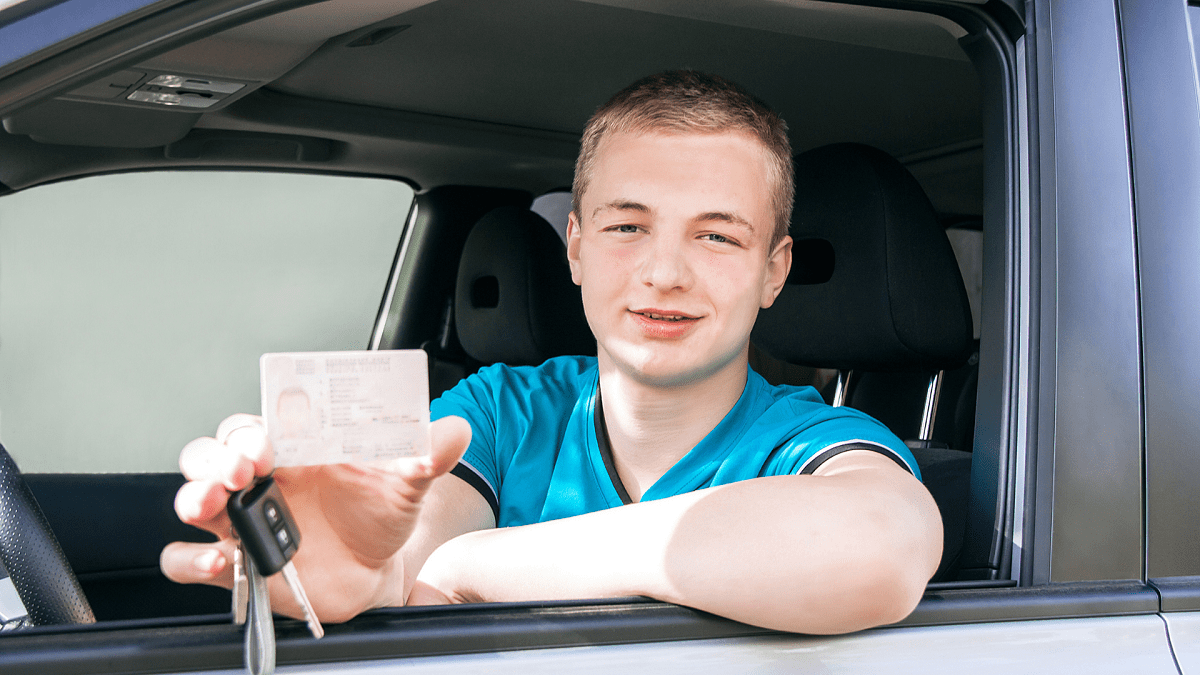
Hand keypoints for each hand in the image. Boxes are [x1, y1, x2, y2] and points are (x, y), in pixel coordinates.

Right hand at [160, 413, 470, 622]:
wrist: (379, 570)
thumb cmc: (380, 512)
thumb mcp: (407, 481)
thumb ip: (426, 454)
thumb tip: (454, 431)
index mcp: (294, 448)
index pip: (256, 424)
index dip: (253, 427)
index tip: (267, 438)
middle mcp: (261, 479)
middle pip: (212, 453)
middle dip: (216, 456)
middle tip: (242, 468)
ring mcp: (242, 520)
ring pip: (193, 497)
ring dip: (193, 495)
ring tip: (213, 503)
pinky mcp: (237, 563)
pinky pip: (188, 559)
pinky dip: (191, 559)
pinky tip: (218, 558)